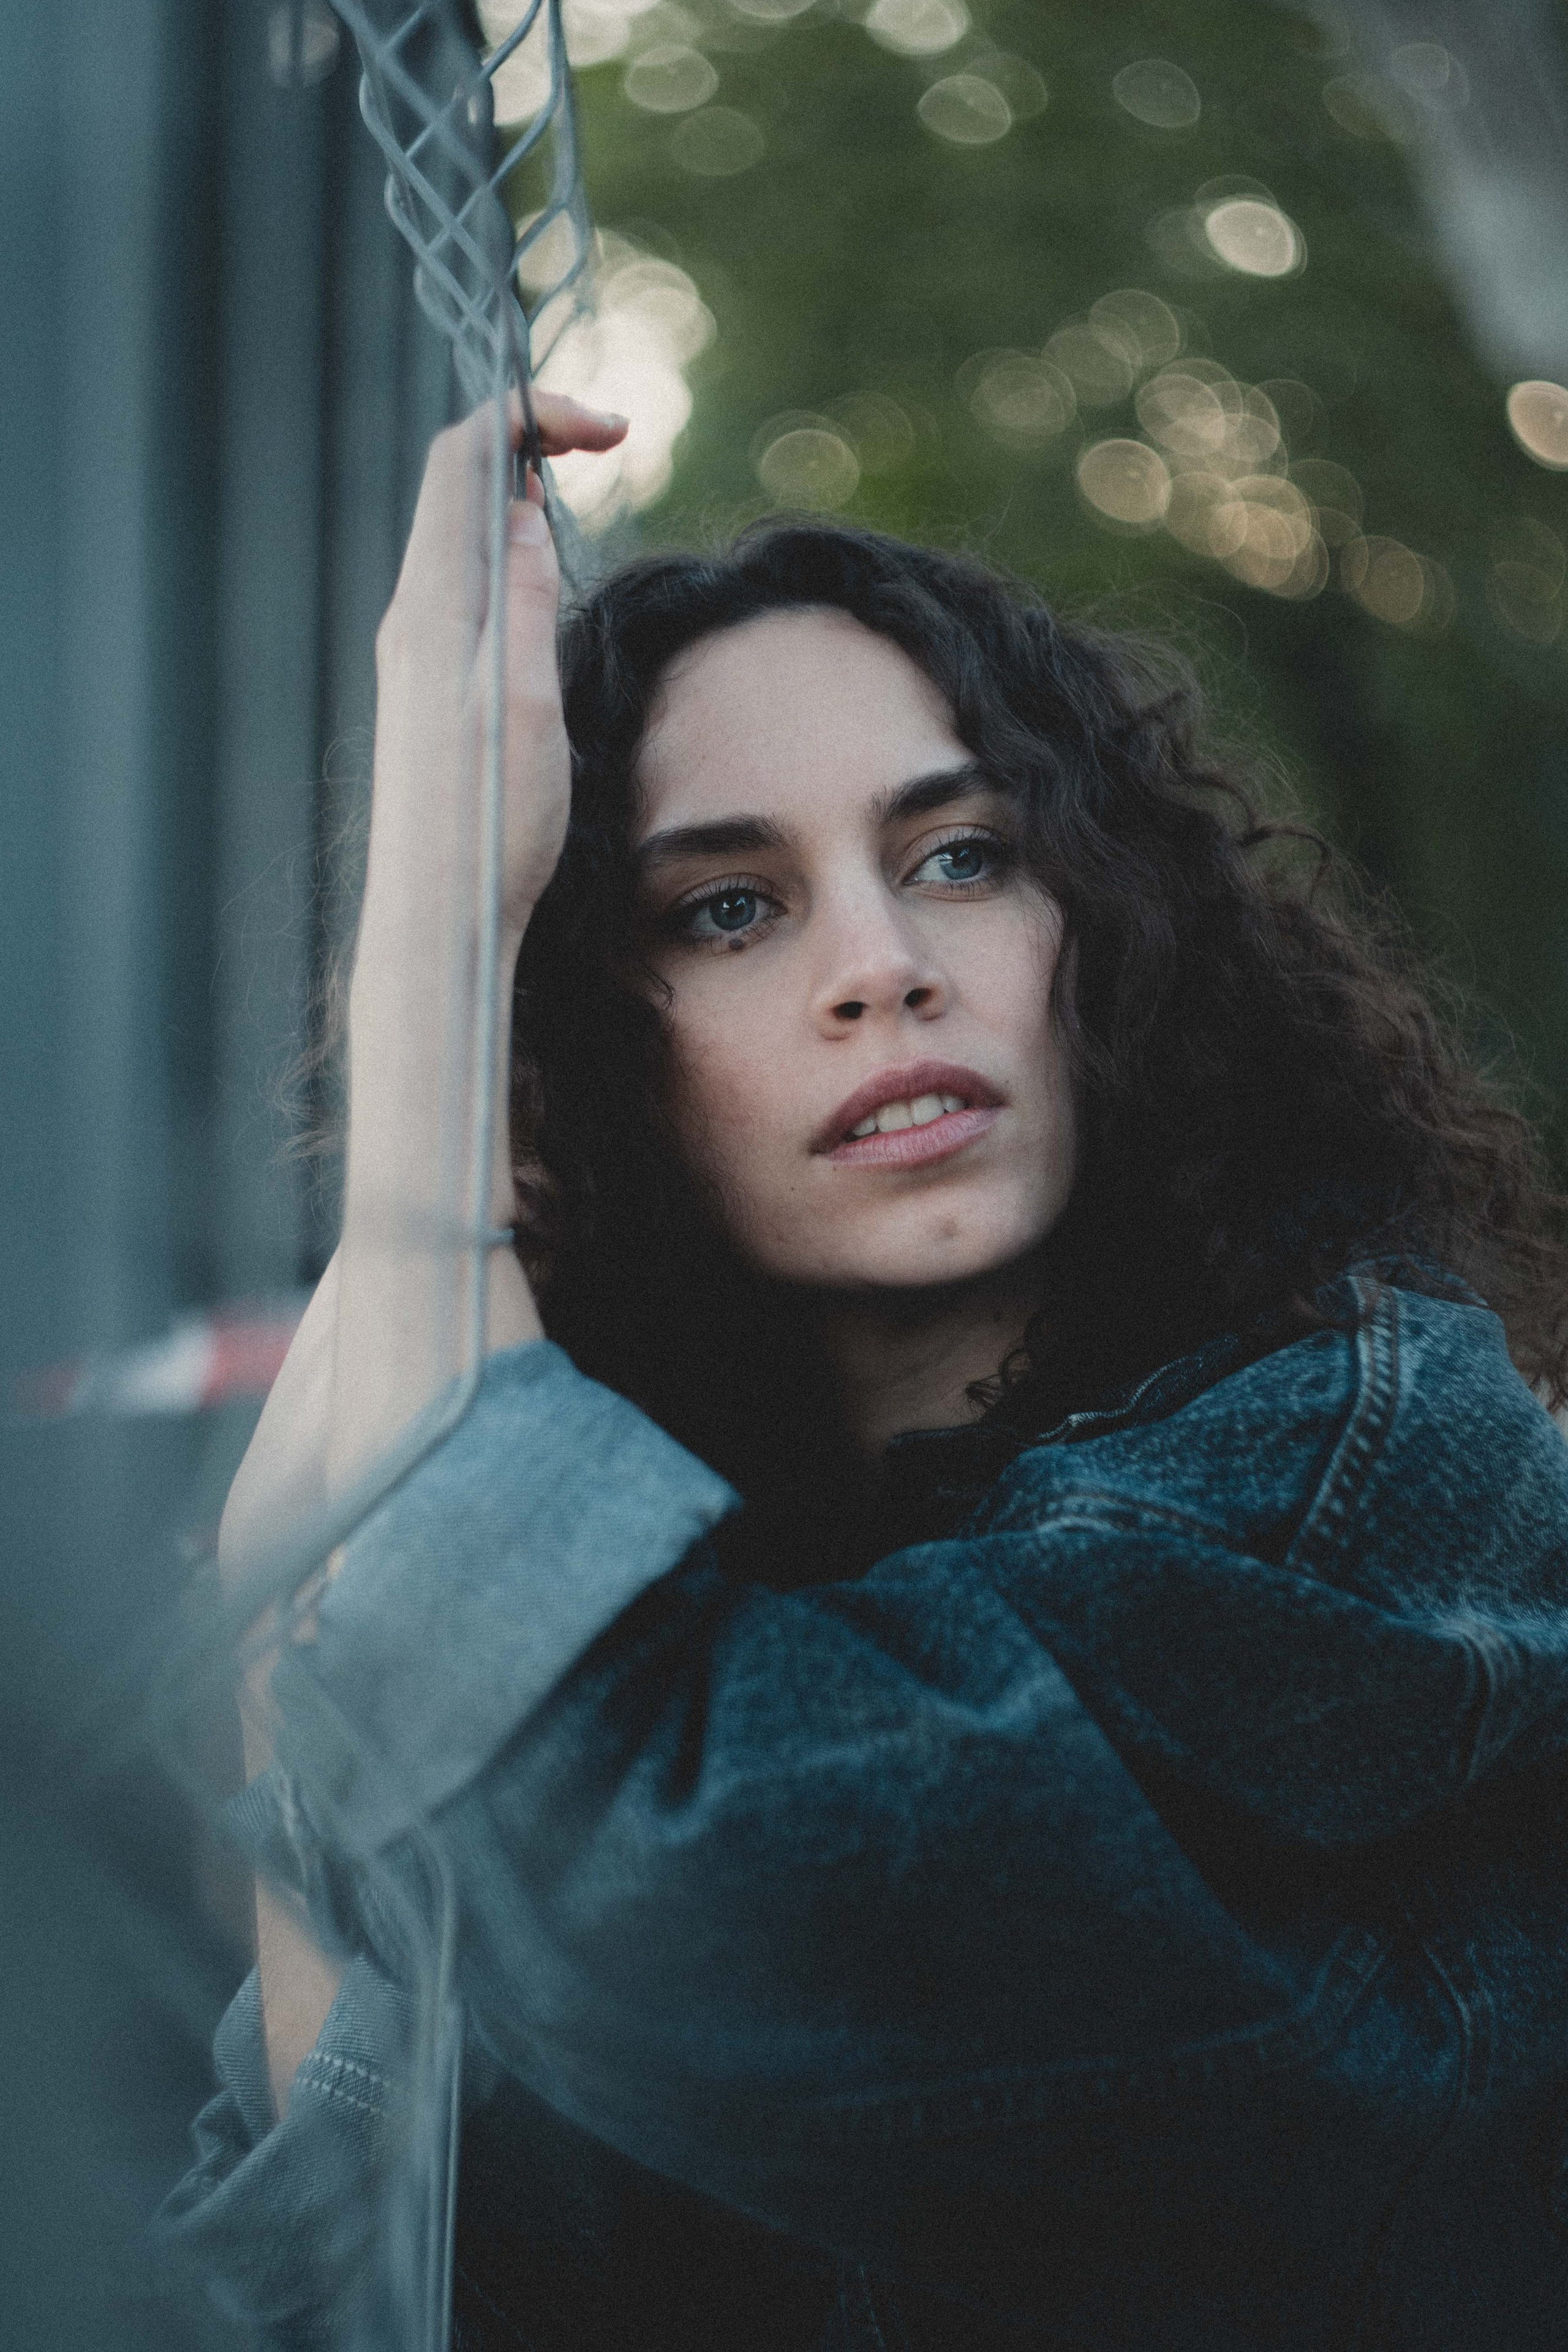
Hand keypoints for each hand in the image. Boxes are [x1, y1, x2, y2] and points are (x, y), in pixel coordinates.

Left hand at [365, 389, 626, 949]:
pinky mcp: (423, 686)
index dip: (532, 415)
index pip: (467, 458)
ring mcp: (412, 651)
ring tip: (574, 492)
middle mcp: (411, 618)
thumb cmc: (489, 824)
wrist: (437, 912)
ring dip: (516, 493)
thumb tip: (524, 514)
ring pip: (458, 533)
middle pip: (456, 482)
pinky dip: (503, 550)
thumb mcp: (528, 702)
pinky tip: (537, 574)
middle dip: (527, 440)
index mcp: (435, 607)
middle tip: (604, 441)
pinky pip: (459, 585)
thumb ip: (525, 601)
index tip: (609, 427)